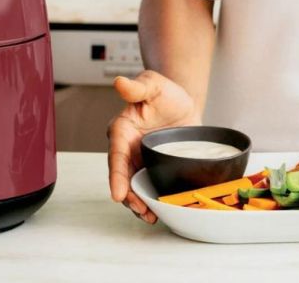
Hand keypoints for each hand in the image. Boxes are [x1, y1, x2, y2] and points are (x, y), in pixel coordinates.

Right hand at [107, 71, 198, 222]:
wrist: (182, 104)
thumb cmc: (164, 93)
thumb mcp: (154, 85)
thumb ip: (138, 87)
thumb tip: (120, 82)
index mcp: (122, 129)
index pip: (116, 155)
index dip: (117, 176)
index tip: (118, 194)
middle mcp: (126, 148)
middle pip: (122, 176)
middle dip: (128, 195)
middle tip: (139, 209)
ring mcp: (138, 160)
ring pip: (133, 186)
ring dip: (138, 202)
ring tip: (149, 216)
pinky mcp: (152, 168)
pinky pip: (147, 186)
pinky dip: (150, 200)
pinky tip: (157, 211)